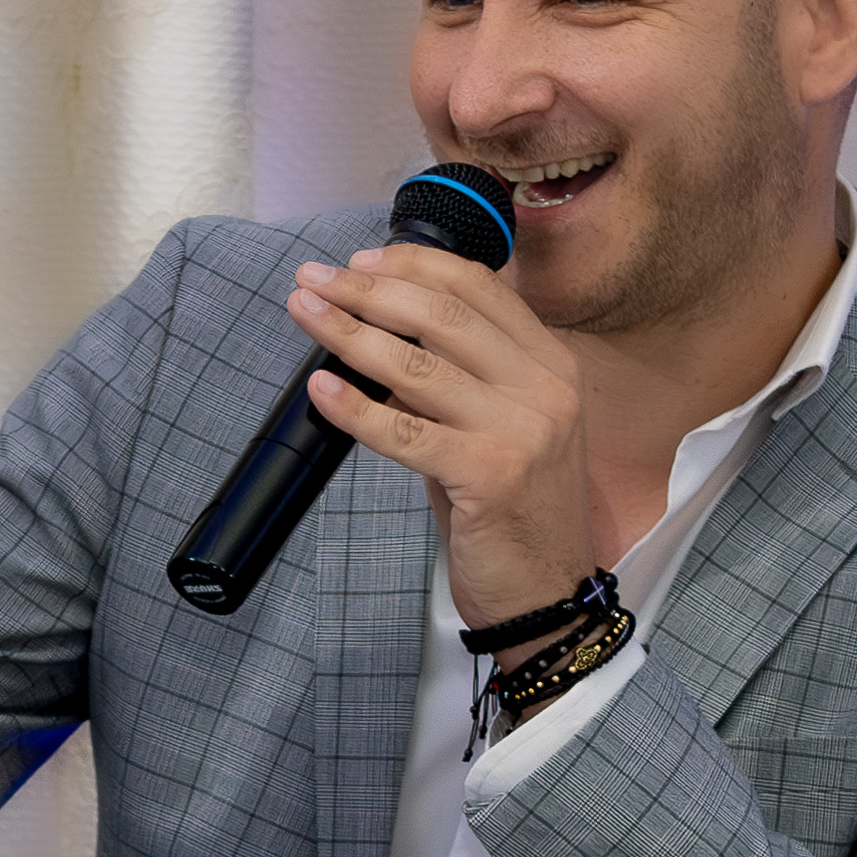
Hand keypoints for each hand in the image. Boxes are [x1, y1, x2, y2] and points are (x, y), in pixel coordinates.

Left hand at [284, 243, 600, 629]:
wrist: (547, 594)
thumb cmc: (513, 511)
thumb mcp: (499, 426)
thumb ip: (456, 378)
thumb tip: (381, 331)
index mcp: (551, 365)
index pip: (480, 287)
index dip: (413, 265)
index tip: (360, 261)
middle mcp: (545, 388)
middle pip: (443, 315)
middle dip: (367, 290)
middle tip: (316, 280)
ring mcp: (521, 430)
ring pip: (417, 365)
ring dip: (348, 333)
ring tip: (306, 314)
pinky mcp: (490, 475)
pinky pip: (405, 431)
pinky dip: (355, 407)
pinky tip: (321, 390)